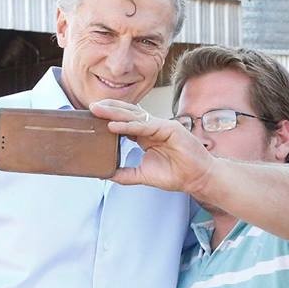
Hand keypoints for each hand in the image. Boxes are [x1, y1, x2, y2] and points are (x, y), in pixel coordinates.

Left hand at [89, 99, 215, 194]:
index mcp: (146, 136)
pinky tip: (115, 126)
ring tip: (98, 111)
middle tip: (91, 108)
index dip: (109, 118)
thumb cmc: (176, 174)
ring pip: (135, 116)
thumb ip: (125, 174)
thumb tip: (106, 175)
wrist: (197, 179)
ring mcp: (161, 126)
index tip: (92, 118)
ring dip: (115, 113)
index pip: (125, 122)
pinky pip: (146, 126)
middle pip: (127, 114)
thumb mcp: (143, 175)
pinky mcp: (170, 128)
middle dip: (109, 110)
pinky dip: (129, 126)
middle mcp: (153, 127)